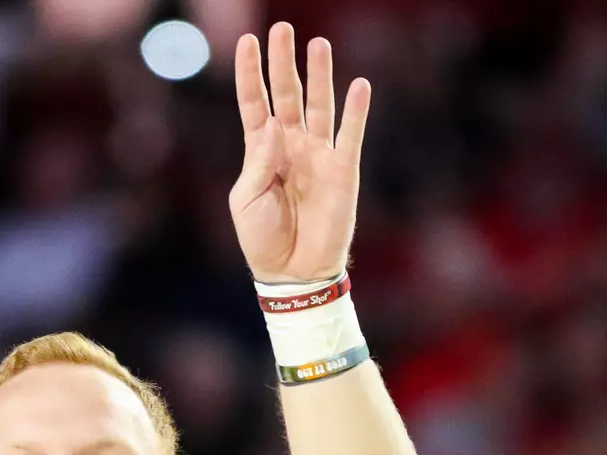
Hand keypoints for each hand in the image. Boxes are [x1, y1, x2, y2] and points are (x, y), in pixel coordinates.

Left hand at [229, 24, 368, 284]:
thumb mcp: (246, 201)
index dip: (251, 73)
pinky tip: (360, 85)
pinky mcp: (343, 171)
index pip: (255, 102)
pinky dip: (357, 111)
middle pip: (287, 94)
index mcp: (261, 151)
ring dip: (319, 76)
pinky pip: (350, 135)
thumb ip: (258, 161)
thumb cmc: (262, 240)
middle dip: (284, 62)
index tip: (248, 41)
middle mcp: (291, 145)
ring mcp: (318, 155)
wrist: (293, 274)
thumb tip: (272, 126)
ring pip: (319, 105)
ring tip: (318, 45)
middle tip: (283, 28)